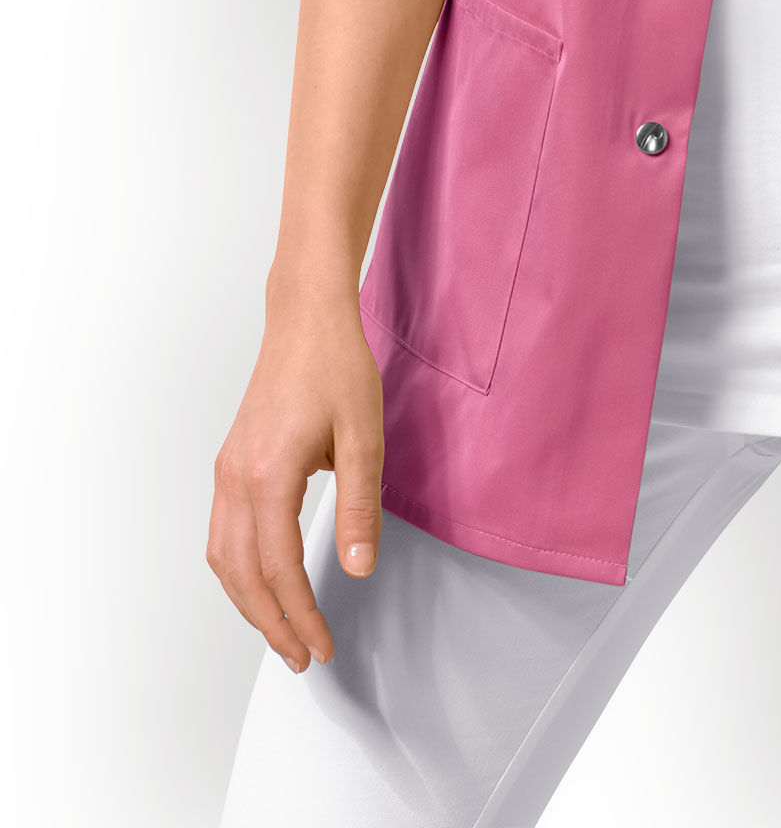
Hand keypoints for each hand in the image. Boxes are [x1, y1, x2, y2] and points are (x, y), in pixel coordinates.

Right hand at [207, 287, 383, 670]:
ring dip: (249, 603)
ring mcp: (227, 471)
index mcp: (268, 476)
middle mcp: (236, 479)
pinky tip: (261, 583)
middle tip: (303, 656)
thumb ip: (360, 506)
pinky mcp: (230, 464)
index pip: (279, 570)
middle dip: (271, 624)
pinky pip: (222, 534)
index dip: (300, 616)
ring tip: (283, 631)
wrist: (306, 319)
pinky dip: (238, 571)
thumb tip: (358, 568)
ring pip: (224, 560)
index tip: (322, 646)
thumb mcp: (364, 436)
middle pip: (242, 576)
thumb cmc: (337, 366)